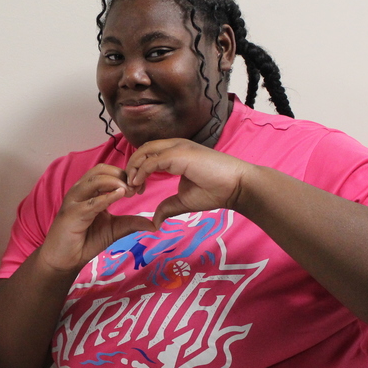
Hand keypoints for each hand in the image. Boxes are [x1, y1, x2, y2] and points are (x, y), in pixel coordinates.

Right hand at [39, 163, 153, 271]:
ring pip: (95, 180)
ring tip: (130, 192)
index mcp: (90, 191)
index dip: (126, 176)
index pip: (108, 172)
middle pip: (101, 170)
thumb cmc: (86, 241)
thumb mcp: (114, 229)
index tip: (141, 188)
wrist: (64, 260)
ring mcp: (75, 201)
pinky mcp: (72, 214)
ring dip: (115, 182)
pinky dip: (106, 197)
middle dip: (122, 175)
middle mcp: (81, 191)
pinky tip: (120, 196)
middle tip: (137, 188)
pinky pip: (91, 201)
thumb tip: (154, 223)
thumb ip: (131, 223)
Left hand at [125, 139, 254, 226]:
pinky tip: (139, 184)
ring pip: (145, 151)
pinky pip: (153, 160)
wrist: (237, 187)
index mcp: (176, 153)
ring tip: (133, 187)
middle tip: (130, 188)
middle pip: (144, 149)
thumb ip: (167, 206)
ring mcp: (178, 147)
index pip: (149, 154)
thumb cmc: (215, 191)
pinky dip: (142, 171)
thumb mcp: (184, 200)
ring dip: (134, 168)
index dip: (138, 169)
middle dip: (132, 167)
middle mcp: (175, 146)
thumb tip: (154, 221)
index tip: (136, 189)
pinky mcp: (179, 154)